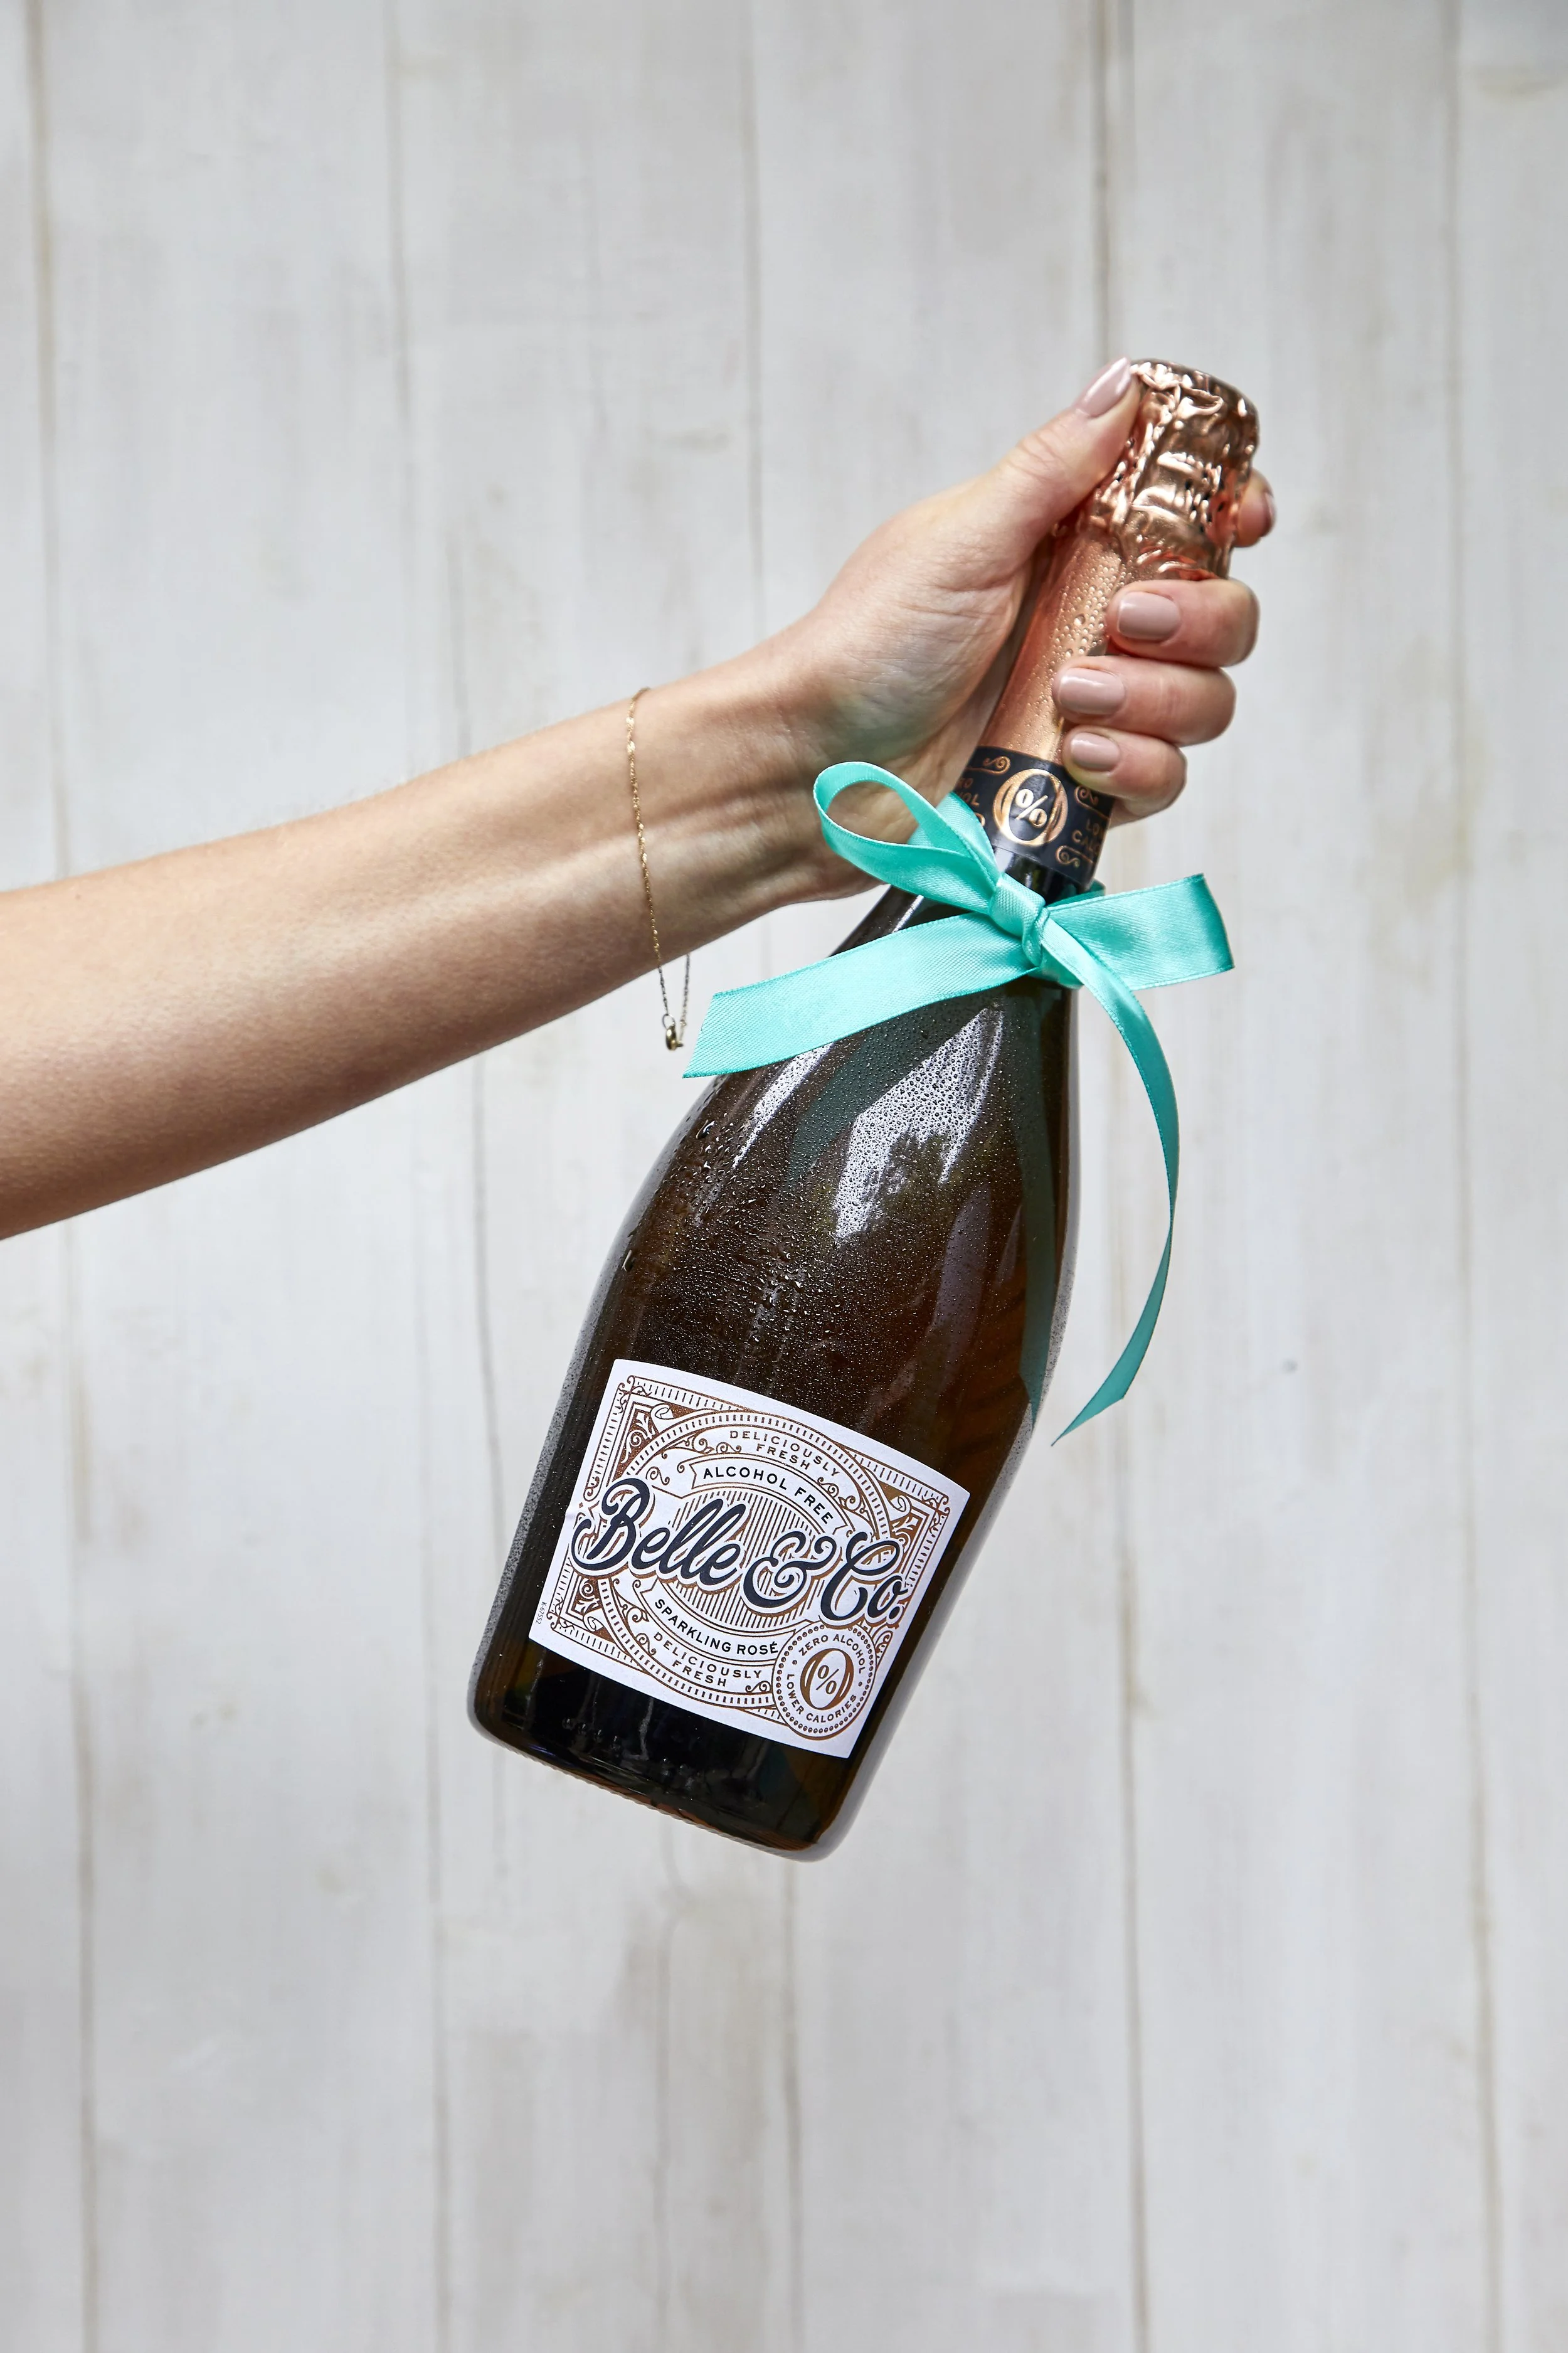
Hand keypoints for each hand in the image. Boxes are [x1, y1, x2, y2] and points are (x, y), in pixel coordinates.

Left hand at [767, 356, 1271, 894]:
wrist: (815, 766)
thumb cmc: (866, 645)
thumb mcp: (959, 539)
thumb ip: (1051, 470)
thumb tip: (1126, 383)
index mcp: (1071, 548)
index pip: (1191, 521)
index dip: (1233, 517)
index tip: (1242, 521)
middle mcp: (1096, 624)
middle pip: (1225, 614)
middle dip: (1199, 619)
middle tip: (1125, 623)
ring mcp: (1097, 708)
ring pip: (1206, 701)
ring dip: (1157, 699)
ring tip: (1069, 700)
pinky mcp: (1085, 784)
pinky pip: (1164, 778)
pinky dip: (1135, 767)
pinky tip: (1073, 756)